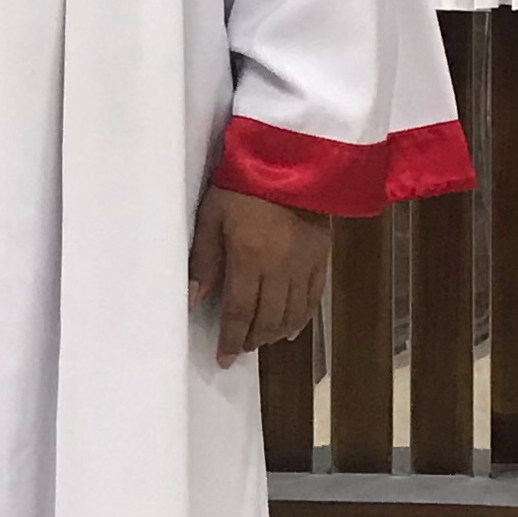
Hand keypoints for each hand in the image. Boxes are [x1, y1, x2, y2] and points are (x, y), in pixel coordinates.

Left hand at [188, 187, 331, 368]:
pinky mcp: (322, 256)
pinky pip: (314, 298)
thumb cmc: (241, 184)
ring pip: (292, 313)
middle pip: (268, 318)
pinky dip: (302, 319)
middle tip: (239, 348)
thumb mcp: (212, 215)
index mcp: (249, 258)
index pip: (239, 311)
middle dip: (252, 339)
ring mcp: (305, 264)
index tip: (223, 359)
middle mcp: (280, 268)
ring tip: (260, 341)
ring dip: (275, 333)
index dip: (230, 339)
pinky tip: (290, 330)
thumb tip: (195, 298)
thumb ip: (205, 258)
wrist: (290, 157)